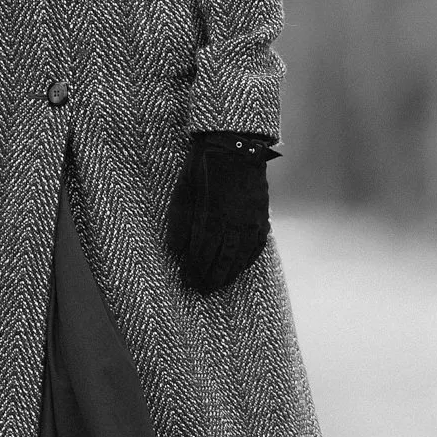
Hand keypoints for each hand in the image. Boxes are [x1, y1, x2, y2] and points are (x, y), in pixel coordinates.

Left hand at [166, 131, 275, 294]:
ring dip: (229, 275)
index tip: (186, 281)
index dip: (194, 270)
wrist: (236, 145)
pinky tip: (239, 268)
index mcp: (213, 216)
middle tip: (201, 290)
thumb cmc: (204, 166)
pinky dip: (247, 261)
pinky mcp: (262, 217)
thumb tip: (174, 249)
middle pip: (223, 261)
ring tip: (217, 285)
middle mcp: (235, 224)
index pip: (202, 254)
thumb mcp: (184, 189)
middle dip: (211, 278)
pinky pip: (257, 247)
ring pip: (241, 258)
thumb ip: (180, 221)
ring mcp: (252, 222)